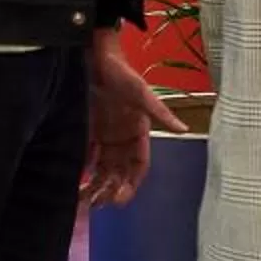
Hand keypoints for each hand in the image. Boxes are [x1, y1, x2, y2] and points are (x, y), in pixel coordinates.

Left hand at [83, 35, 189, 209]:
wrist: (95, 55)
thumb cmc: (121, 72)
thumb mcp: (141, 92)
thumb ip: (160, 112)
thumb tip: (184, 129)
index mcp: (139, 131)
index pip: (139, 165)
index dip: (132, 183)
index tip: (120, 199)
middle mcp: (124, 137)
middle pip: (120, 171)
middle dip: (111, 189)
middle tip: (98, 204)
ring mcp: (106, 135)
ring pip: (103, 168)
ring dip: (96, 185)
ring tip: (84, 201)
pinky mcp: (90, 130)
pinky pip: (87, 156)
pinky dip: (83, 170)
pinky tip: (75, 183)